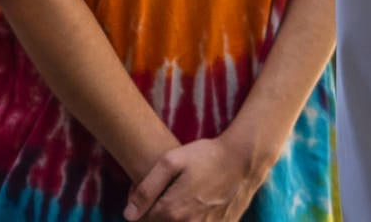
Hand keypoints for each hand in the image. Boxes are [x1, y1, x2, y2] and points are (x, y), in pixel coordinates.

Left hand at [126, 136, 266, 221]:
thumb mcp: (170, 162)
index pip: (142, 221)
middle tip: (162, 192)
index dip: (139, 206)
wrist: (243, 161)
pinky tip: (196, 201)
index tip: (145, 190)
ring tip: (179, 196)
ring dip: (173, 217)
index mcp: (172, 212)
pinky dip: (192, 217)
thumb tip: (128, 215)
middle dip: (155, 213)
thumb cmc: (205, 156)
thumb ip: (146, 190)